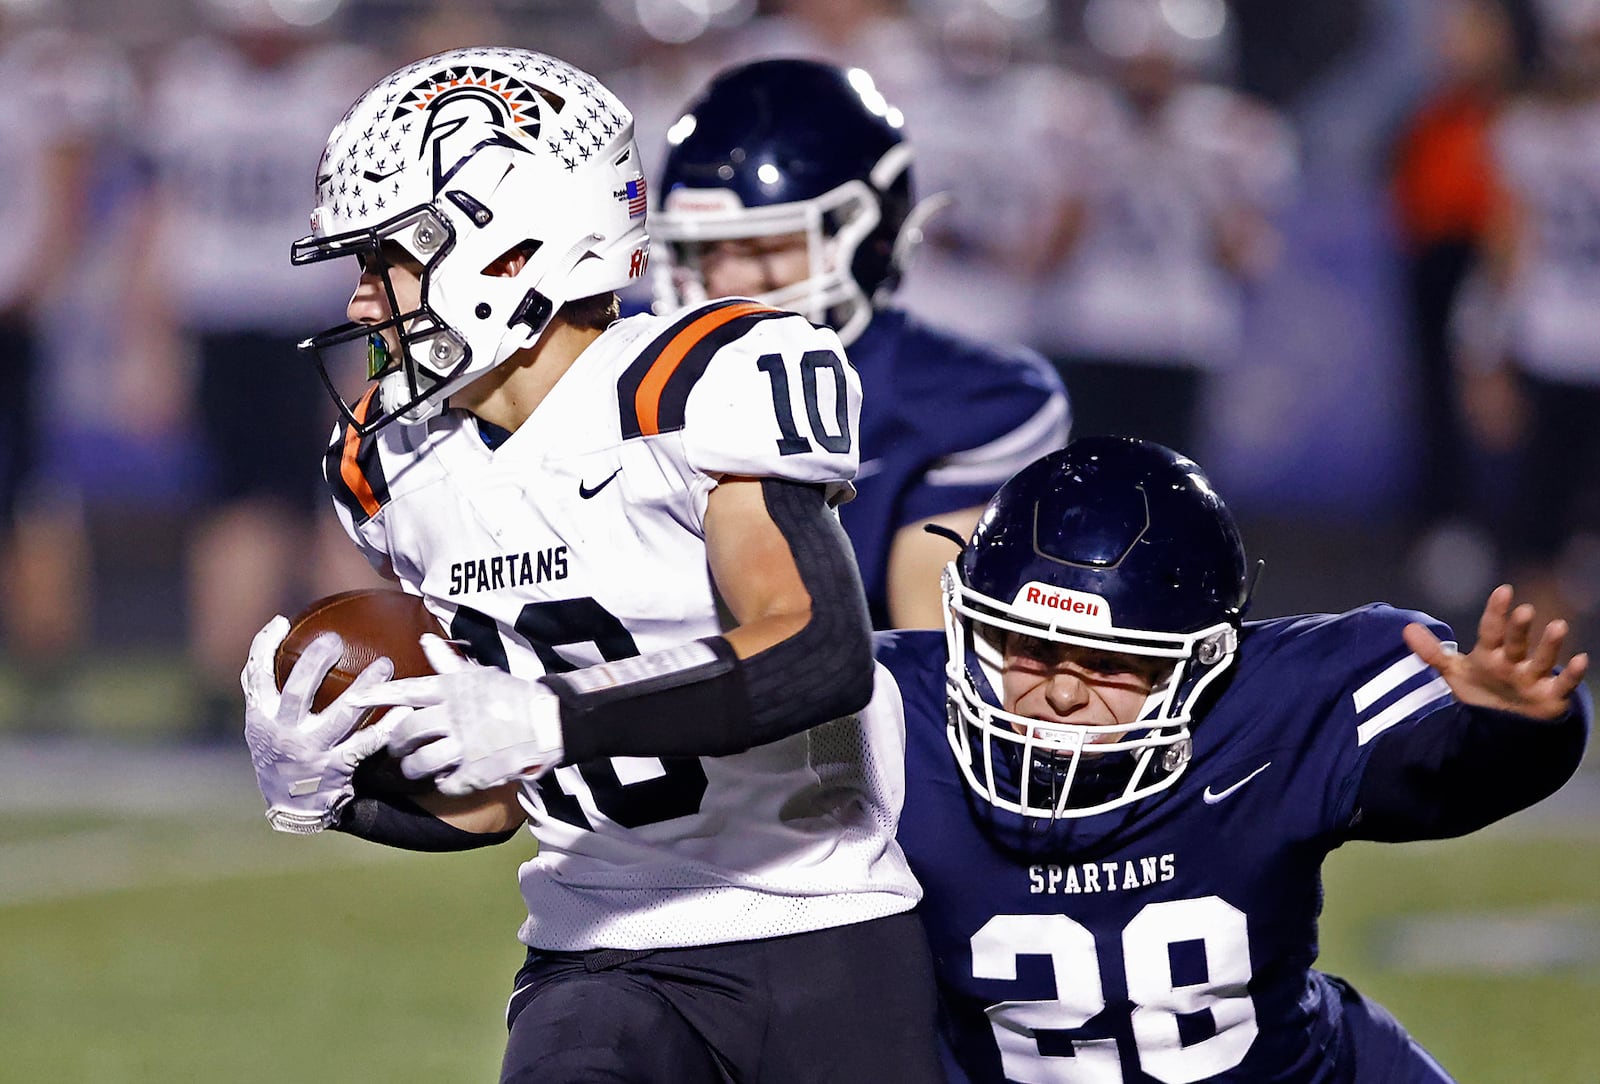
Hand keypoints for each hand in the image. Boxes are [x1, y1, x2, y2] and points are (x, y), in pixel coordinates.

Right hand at [241, 616, 399, 833]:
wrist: (293, 808)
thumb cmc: (280, 755)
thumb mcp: (262, 727)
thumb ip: (266, 690)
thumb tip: (276, 632)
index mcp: (262, 719)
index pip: (255, 678)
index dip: (263, 649)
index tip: (281, 623)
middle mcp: (283, 734)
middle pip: (299, 691)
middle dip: (316, 662)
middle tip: (336, 639)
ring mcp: (312, 751)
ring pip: (342, 715)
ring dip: (366, 688)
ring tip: (386, 665)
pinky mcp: (338, 767)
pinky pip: (367, 742)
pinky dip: (386, 725)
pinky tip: (403, 709)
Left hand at [348, 634, 564, 796]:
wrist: (549, 723)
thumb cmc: (513, 696)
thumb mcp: (480, 675)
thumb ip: (448, 663)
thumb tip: (425, 640)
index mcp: (454, 690)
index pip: (406, 691)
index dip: (377, 696)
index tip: (352, 701)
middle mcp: (455, 716)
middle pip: (407, 731)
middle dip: (396, 742)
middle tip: (397, 747)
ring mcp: (464, 746)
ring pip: (420, 762)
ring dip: (414, 768)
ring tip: (416, 769)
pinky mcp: (475, 771)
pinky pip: (444, 783)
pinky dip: (441, 782)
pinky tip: (446, 777)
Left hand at [1403, 584, 1589, 720]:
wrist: (1503, 723)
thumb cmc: (1483, 690)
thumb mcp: (1455, 672)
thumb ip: (1433, 652)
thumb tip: (1406, 628)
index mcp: (1491, 653)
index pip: (1491, 630)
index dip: (1496, 612)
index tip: (1503, 591)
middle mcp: (1514, 662)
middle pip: (1515, 642)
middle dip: (1519, 628)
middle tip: (1524, 610)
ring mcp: (1533, 678)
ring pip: (1543, 659)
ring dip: (1550, 645)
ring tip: (1558, 625)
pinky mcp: (1550, 697)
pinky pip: (1563, 684)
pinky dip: (1572, 674)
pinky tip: (1581, 660)